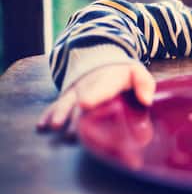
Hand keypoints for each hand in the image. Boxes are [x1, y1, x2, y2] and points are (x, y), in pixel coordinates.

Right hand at [37, 62, 155, 136]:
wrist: (102, 60)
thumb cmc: (123, 72)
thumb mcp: (137, 73)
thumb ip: (144, 84)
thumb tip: (146, 101)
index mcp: (107, 80)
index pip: (99, 88)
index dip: (92, 96)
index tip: (85, 104)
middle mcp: (88, 86)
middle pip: (79, 101)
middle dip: (74, 116)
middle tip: (71, 132)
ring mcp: (76, 92)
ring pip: (66, 103)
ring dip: (60, 115)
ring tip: (56, 127)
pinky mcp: (68, 97)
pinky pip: (57, 104)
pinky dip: (49, 113)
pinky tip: (42, 125)